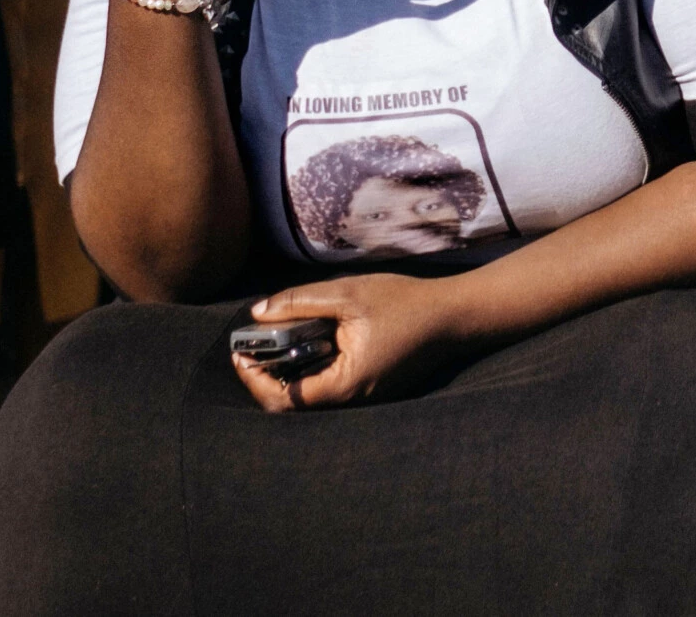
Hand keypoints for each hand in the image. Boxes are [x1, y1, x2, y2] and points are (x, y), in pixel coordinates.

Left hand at [232, 273, 458, 412]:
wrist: (455, 315)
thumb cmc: (406, 304)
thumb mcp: (348, 295)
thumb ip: (299, 302)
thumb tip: (258, 313)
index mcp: (345, 386)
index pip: (283, 399)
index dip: (254, 378)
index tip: (241, 351)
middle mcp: (352, 400)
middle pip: (292, 400)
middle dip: (267, 372)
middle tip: (255, 344)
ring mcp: (362, 396)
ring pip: (310, 392)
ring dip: (289, 368)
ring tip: (279, 337)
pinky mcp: (369, 386)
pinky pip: (329, 384)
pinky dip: (311, 365)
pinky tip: (312, 338)